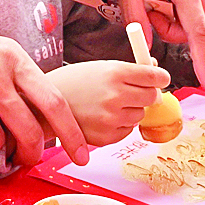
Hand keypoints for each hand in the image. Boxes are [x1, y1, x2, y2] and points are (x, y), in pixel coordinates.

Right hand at [47, 59, 166, 145]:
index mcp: (115, 73)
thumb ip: (128, 71)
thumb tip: (155, 71)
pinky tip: (103, 117)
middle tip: (137, 92)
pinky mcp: (106, 136)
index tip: (161, 78)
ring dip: (131, 111)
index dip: (160, 77)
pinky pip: (127, 131)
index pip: (153, 76)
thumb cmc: (72, 83)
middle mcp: (115, 95)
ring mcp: (111, 118)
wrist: (43, 105)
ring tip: (109, 105)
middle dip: (148, 94)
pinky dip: (120, 125)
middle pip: (152, 97)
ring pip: (139, 115)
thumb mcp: (100, 68)